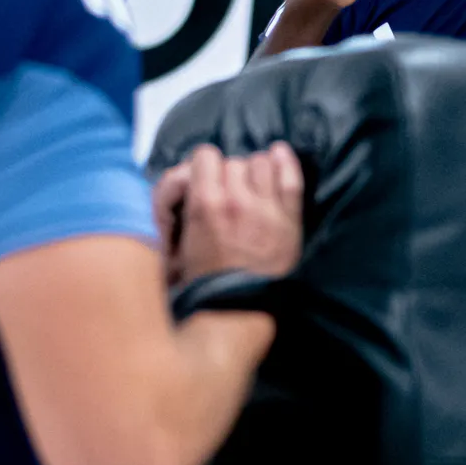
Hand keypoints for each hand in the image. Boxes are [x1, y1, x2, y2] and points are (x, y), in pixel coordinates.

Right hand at [152, 143, 304, 285]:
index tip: (206, 178)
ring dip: (254, 171)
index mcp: (204, 204)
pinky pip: (291, 177)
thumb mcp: (174, 242)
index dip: (204, 165)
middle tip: (228, 192)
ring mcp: (266, 208)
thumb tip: (183, 179)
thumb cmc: (202, 281)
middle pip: (234, 161)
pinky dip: (285, 162)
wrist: (237, 309)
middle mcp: (236, 199)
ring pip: (261, 163)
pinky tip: (279, 155)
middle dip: (228, 174)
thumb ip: (174, 207)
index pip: (205, 155)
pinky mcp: (289, 219)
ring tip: (251, 187)